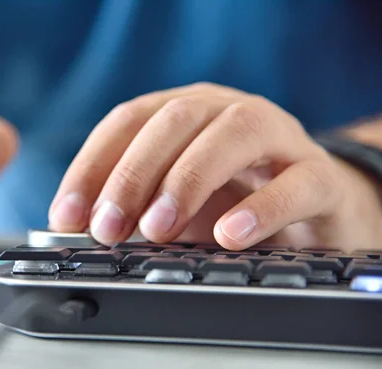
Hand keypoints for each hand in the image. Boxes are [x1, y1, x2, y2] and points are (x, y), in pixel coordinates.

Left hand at [49, 83, 381, 250]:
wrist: (315, 206)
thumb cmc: (233, 200)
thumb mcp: (175, 202)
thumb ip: (134, 209)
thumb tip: (79, 230)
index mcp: (186, 114)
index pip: (127, 121)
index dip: (91, 167)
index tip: (67, 216)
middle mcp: (228, 113)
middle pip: (174, 119)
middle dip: (132, 174)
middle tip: (107, 228)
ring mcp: (280, 139)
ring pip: (235, 133)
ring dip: (186, 181)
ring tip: (158, 230)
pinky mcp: (321, 177)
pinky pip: (298, 183)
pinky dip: (261, 209)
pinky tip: (230, 236)